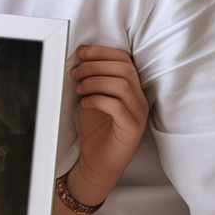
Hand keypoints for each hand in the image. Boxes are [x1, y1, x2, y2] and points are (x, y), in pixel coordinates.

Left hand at [68, 45, 148, 205]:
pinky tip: (85, 103)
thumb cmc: (95, 130)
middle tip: (76, 74)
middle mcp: (139, 99)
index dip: (101, 52)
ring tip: (79, 88)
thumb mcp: (90, 97)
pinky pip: (118, 106)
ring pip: (122, 85)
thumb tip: (79, 60)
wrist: (98, 162)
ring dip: (95, 82)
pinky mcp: (131, 129)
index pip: (124, 60)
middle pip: (124, 69)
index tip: (81, 53)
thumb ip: (89, 79)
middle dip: (95, 66)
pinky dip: (98, 99)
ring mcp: (138, 114)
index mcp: (132, 88)